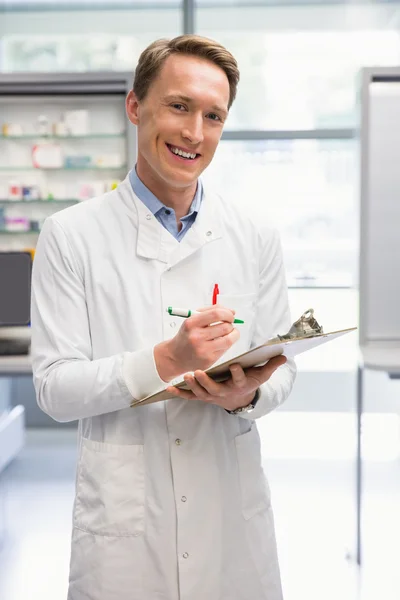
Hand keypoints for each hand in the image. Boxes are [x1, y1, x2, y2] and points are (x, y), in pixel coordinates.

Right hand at [154, 305, 239, 381]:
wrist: (176, 356)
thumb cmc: (187, 336)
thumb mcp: (193, 319)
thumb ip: (211, 311)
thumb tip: (232, 312)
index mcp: (191, 323)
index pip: (216, 314)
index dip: (227, 313)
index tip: (230, 315)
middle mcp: (196, 337)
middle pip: (225, 327)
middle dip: (231, 324)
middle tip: (229, 324)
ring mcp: (203, 350)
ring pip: (228, 340)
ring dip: (233, 334)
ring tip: (229, 333)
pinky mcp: (209, 360)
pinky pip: (225, 350)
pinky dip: (226, 344)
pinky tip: (221, 342)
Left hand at [165, 354, 286, 411]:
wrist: (238, 399)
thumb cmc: (248, 383)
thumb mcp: (261, 376)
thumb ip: (270, 365)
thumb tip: (283, 356)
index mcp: (238, 385)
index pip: (240, 379)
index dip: (238, 374)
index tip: (235, 366)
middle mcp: (224, 392)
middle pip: (214, 389)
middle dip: (207, 382)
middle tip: (199, 373)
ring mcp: (211, 395)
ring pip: (201, 393)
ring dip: (193, 386)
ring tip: (187, 376)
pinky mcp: (202, 396)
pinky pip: (189, 396)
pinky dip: (179, 393)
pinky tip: (169, 388)